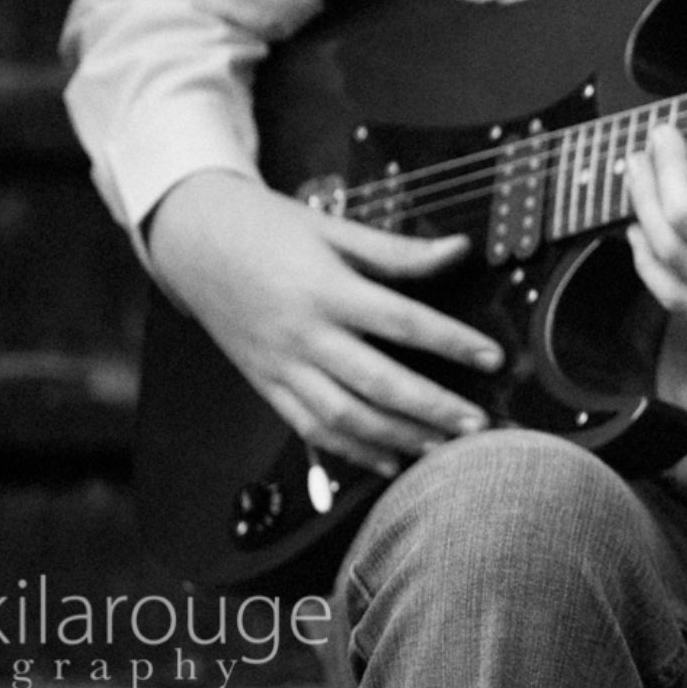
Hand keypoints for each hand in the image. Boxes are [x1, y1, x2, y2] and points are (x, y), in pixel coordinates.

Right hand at [143, 168, 507, 475]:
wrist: (194, 242)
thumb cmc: (266, 228)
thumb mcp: (332, 228)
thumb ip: (396, 250)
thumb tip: (456, 252)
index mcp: (325, 287)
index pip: (401, 321)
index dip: (451, 341)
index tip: (491, 356)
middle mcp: (303, 333)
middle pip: (377, 382)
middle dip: (432, 408)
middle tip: (476, 423)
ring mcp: (281, 365)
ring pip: (345, 417)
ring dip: (398, 438)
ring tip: (441, 447)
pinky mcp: (266, 385)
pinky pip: (311, 429)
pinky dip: (352, 450)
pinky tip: (387, 459)